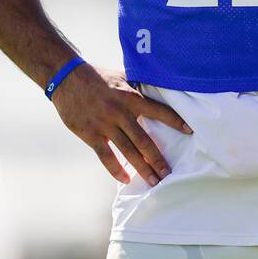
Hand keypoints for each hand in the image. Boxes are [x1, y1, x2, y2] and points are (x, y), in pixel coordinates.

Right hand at [52, 64, 191, 185]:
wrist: (67, 78)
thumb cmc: (98, 77)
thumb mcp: (122, 77)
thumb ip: (138, 88)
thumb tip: (158, 90)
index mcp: (131, 97)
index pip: (159, 111)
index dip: (175, 121)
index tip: (189, 131)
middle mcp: (120, 112)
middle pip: (144, 140)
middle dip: (158, 159)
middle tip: (168, 174)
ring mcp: (105, 125)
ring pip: (128, 151)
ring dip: (142, 168)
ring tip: (153, 181)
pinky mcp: (90, 134)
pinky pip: (106, 156)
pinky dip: (116, 169)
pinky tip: (125, 179)